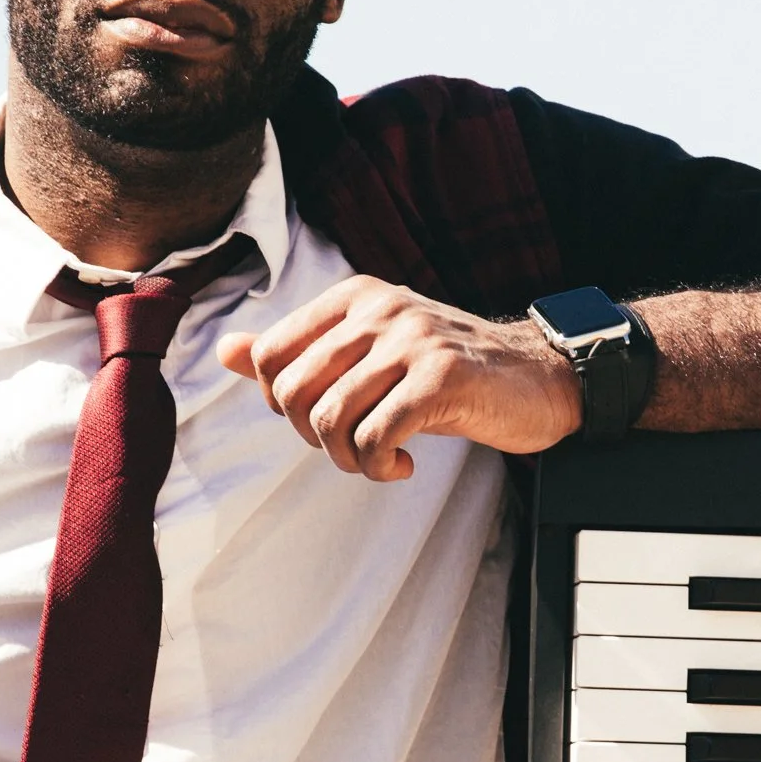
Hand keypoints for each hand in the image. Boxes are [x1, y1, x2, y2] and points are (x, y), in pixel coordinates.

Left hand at [216, 276, 580, 480]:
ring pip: (330, 417)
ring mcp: (411, 338)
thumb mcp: (369, 352)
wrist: (536, 379)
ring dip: (346, 459)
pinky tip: (401, 465)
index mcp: (354, 295)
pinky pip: (375, 436)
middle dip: (313, 438)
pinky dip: (377, 466)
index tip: (322, 418)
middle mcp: (379, 308)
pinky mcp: (441, 376)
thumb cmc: (446, 372)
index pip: (270, 354)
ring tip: (376, 460)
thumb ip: (298, 350)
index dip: (281, 404)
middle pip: (293, 391)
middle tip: (351, 447)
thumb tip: (224, 350)